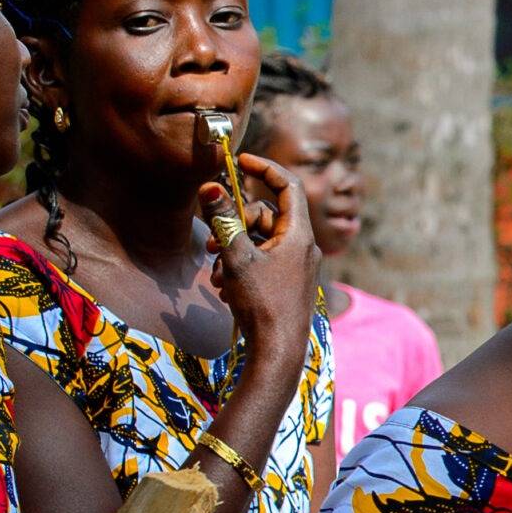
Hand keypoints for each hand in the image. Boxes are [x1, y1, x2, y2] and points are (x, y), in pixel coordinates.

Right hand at [203, 157, 317, 363]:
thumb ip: (223, 222)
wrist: (277, 351)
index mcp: (299, 235)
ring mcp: (295, 266)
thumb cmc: (263, 304)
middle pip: (266, 216)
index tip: (241, 161)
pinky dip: (239, 268)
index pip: (288, 186)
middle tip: (211, 242)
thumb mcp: (237, 258)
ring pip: (258, 241)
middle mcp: (302, 247)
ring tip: (216, 272)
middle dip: (234, 224)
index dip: (265, 169)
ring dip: (231, 250)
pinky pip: (260, 262)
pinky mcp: (285, 283)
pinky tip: (224, 288)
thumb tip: (210, 187)